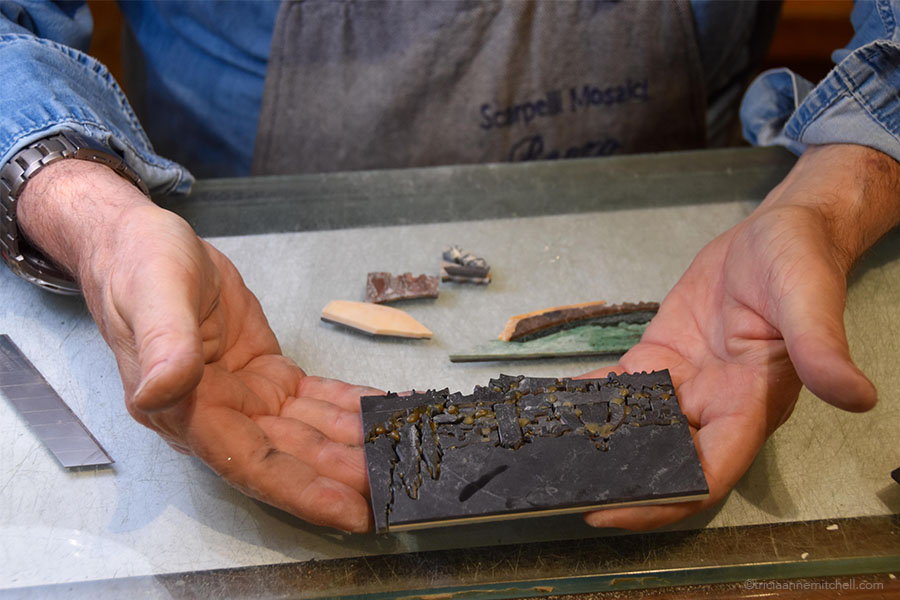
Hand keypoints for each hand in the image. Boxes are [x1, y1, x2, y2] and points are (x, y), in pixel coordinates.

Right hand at [18, 160, 375, 531]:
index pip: (252, 464)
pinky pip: (318, 399)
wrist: (141, 245)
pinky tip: (390, 410)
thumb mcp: (153, 295)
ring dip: (359, 443)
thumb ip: (163, 346)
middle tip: (402, 483)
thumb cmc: (138, 266)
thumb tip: (160, 392)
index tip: (351, 512)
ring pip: (313, 430)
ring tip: (409, 450)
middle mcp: (220, 415)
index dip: (303, 491)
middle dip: (347, 472)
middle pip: (294, 455)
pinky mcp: (269, 375)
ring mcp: (249, 398)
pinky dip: (355, 405)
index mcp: (188, 411)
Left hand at [581, 144, 899, 529]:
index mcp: (752, 405)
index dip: (662, 500)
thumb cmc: (801, 262)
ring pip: (635, 426)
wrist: (777, 233)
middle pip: (662, 459)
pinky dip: (592, 396)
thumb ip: (821, 349)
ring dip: (597, 441)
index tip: (611, 512)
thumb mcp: (809, 301)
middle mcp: (715, 404)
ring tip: (544, 451)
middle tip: (559, 484)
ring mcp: (684, 383)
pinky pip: (623, 385)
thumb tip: (856, 397)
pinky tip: (554, 403)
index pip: (706, 473)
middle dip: (616, 478)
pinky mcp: (662, 356)